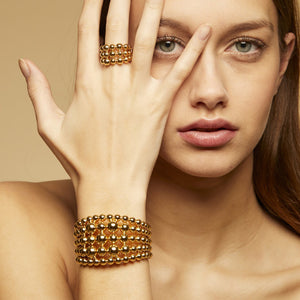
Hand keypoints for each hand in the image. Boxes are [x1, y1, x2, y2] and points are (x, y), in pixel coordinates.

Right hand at [19, 0, 209, 201]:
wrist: (109, 186)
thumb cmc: (80, 161)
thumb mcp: (50, 127)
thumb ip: (37, 92)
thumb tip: (25, 64)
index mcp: (85, 84)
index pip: (89, 32)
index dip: (95, 6)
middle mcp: (112, 82)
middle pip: (118, 28)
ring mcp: (138, 93)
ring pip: (148, 41)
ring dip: (154, 11)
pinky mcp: (159, 106)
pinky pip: (179, 71)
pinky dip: (193, 49)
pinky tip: (204, 29)